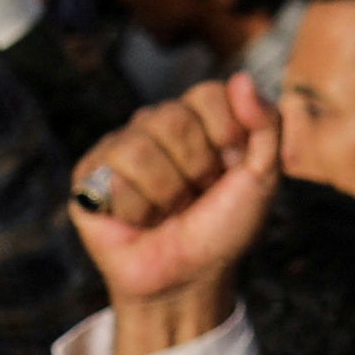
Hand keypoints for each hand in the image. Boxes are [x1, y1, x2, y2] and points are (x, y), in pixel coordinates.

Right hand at [68, 80, 280, 349]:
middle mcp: (155, 123)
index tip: (228, 171)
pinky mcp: (87, 176)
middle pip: (172, 119)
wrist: (188, 276)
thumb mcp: (263, 177)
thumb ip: (267, 125)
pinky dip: (136, 210)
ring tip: (167, 210)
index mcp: (198, 116)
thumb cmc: (224, 226)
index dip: (226, 137)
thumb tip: (242, 78)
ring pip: (140, 150)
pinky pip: (111, 179)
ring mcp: (119, 147)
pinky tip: (138, 220)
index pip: (209, 94)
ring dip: (166, 194)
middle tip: (195, 196)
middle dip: (195, 169)